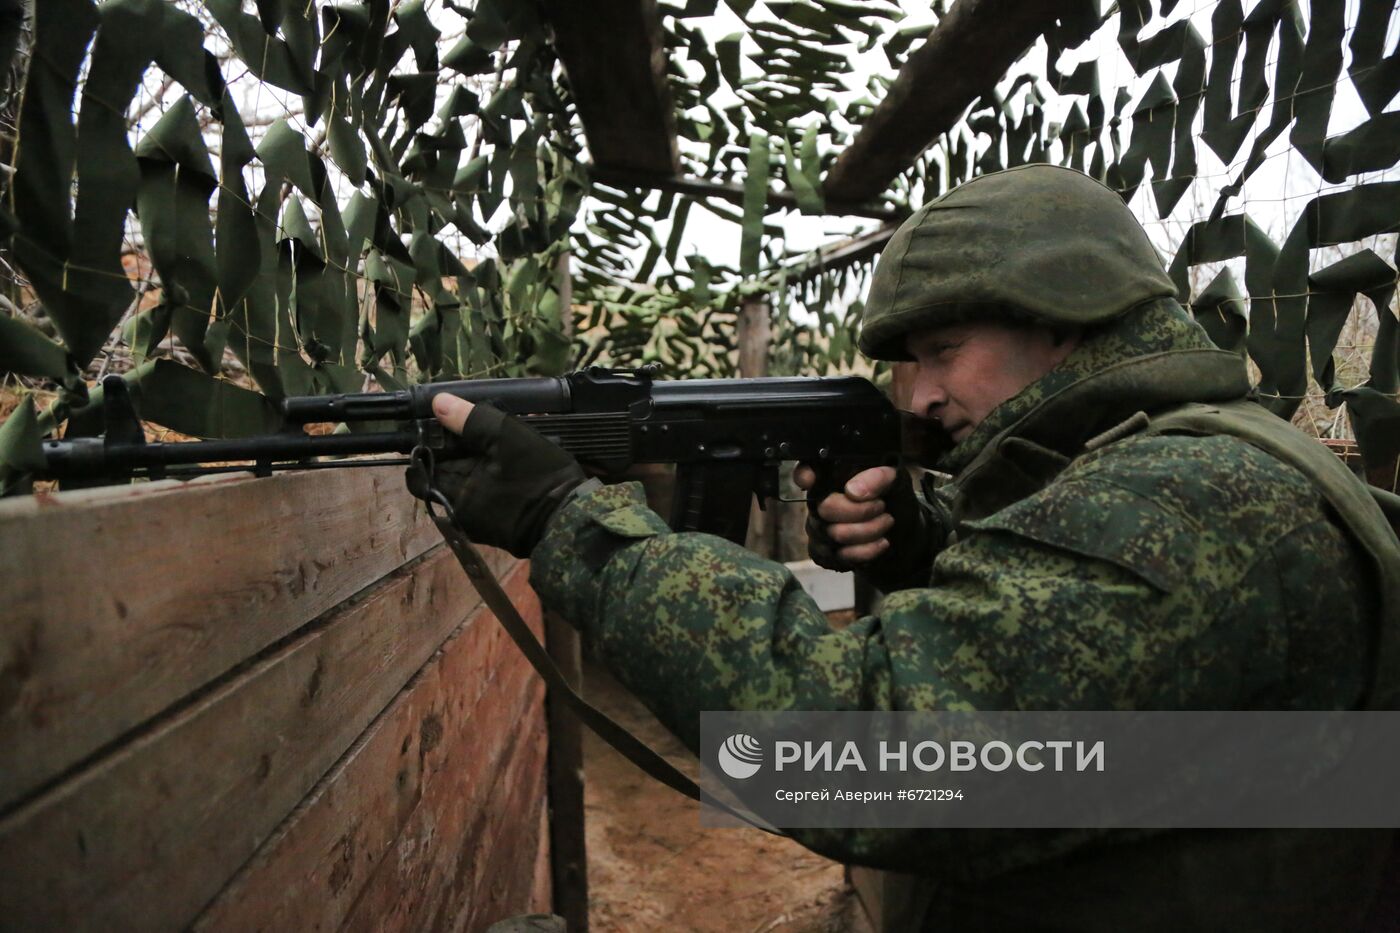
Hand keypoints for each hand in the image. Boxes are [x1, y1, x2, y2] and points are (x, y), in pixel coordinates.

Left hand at [425, 394, 586, 557]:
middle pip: (448, 473)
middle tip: (485, 429)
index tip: (447, 428)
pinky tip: (517, 462)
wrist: (575, 518)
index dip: (430, 445)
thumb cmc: (537, 478)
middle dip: (463, 449)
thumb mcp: (506, 437)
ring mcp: (482, 524)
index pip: (420, 470)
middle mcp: (461, 514)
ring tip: (504, 441)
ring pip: (471, 482)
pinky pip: (489, 495)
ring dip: (482, 461)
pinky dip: (496, 477)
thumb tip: (438, 404)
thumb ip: (470, 419)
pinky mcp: (502, 526)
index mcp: (453, 496)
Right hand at [793, 465, 899, 564]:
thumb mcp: (894, 481)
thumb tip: (853, 491)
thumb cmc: (892, 500)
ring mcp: (818, 529)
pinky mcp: (823, 554)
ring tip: (887, 522)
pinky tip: (881, 542)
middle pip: (825, 508)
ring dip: (870, 530)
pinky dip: (867, 551)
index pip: (805, 471)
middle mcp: (818, 502)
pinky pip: (838, 556)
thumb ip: (877, 478)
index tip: (810, 480)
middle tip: (882, 507)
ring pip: (835, 535)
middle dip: (861, 511)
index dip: (803, 474)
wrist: (902, 533)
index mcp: (832, 476)